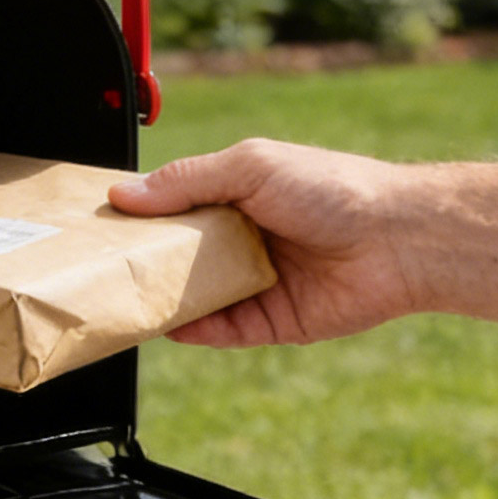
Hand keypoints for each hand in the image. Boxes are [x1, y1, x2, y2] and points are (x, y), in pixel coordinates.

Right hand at [110, 140, 424, 346]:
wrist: (399, 238)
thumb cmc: (335, 188)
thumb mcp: (249, 167)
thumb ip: (186, 182)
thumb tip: (126, 194)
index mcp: (235, 195)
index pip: (173, 208)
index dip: (138, 216)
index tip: (99, 225)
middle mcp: (242, 239)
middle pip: (179, 257)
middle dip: (145, 262)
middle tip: (103, 267)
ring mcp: (256, 282)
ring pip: (196, 297)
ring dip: (164, 299)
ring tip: (126, 300)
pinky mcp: (273, 321)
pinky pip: (223, 330)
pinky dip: (195, 330)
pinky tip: (169, 326)